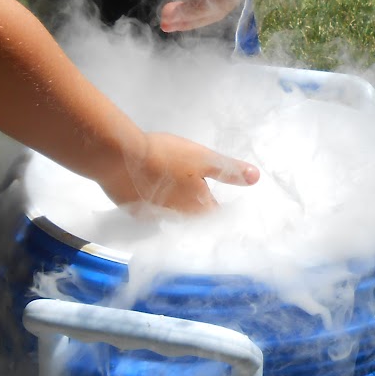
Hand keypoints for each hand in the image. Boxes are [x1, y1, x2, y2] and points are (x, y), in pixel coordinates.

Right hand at [99, 132, 259, 214]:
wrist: (118, 157)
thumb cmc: (165, 156)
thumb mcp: (204, 158)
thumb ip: (229, 170)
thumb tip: (256, 178)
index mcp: (197, 208)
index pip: (217, 215)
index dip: (221, 207)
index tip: (223, 200)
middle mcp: (178, 219)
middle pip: (194, 217)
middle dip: (198, 207)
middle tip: (198, 192)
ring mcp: (154, 217)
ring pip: (172, 215)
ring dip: (175, 206)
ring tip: (174, 190)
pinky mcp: (134, 211)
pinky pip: (151, 211)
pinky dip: (154, 203)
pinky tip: (151, 191)